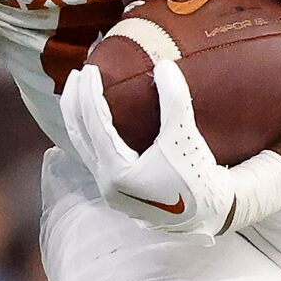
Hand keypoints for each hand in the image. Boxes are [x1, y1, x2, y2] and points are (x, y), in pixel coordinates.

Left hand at [60, 54, 280, 237]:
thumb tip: (164, 64)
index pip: (94, 125)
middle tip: (78, 73)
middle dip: (74, 103)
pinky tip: (97, 119)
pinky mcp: (117, 189)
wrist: (207, 215)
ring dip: (79, 119)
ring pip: (83, 147)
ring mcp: (109, 188)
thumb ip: (174, 100)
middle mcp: (106, 183)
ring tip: (80, 93)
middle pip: (78, 136)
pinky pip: (95, 155)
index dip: (89, 94)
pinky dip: (92, 133)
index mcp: (117, 172)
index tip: (91, 69)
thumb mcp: (186, 137)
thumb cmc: (197, 178)